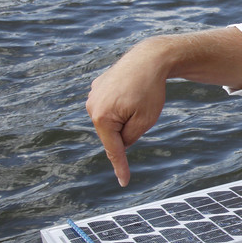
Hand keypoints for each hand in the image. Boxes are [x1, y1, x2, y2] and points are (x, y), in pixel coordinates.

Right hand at [85, 28, 241, 185]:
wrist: (149, 59)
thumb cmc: (150, 90)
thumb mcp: (145, 121)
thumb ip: (130, 137)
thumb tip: (119, 144)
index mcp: (102, 117)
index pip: (114, 149)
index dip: (121, 167)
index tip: (124, 183)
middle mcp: (92, 107)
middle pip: (114, 133)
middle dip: (130, 127)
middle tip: (142, 108)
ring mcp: (93, 96)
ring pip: (113, 121)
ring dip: (126, 116)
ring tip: (136, 97)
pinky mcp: (98, 89)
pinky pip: (112, 108)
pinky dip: (123, 106)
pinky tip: (130, 91)